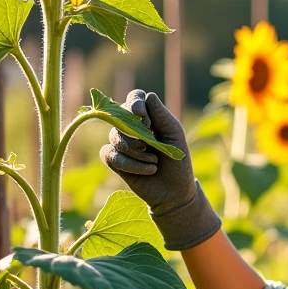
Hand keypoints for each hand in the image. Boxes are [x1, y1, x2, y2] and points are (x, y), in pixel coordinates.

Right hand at [99, 89, 220, 249]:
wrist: (175, 192)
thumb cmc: (178, 163)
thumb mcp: (175, 138)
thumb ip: (163, 117)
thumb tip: (149, 96)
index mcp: (148, 117)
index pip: (134, 98)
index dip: (134, 103)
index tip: (142, 115)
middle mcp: (131, 127)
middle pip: (120, 117)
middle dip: (136, 132)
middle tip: (152, 145)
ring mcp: (121, 143)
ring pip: (115, 137)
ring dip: (137, 152)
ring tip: (155, 162)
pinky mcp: (114, 160)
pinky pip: (110, 154)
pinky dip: (129, 164)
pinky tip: (147, 170)